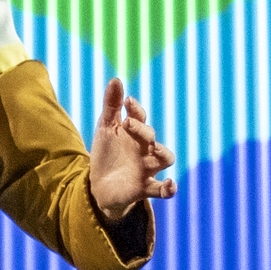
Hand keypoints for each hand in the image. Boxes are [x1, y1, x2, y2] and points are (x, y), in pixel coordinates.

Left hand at [88, 78, 176, 220]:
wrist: (99, 186)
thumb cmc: (107, 154)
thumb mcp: (106, 129)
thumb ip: (111, 106)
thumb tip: (116, 79)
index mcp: (135, 134)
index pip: (140, 118)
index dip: (135, 109)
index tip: (126, 101)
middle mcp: (145, 149)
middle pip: (151, 136)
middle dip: (142, 130)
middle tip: (128, 123)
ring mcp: (147, 168)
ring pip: (165, 159)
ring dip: (163, 153)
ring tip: (154, 148)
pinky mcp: (144, 188)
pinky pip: (162, 190)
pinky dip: (169, 188)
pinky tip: (171, 184)